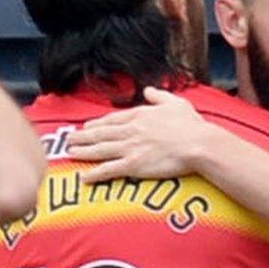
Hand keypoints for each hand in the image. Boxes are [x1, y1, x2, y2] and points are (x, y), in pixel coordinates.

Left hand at [67, 86, 208, 182]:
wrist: (199, 144)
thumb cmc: (192, 125)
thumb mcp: (177, 103)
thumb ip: (160, 96)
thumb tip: (149, 90)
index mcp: (141, 115)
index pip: (113, 119)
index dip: (98, 123)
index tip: (87, 126)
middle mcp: (131, 130)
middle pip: (101, 133)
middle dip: (83, 136)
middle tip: (69, 139)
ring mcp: (130, 148)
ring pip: (100, 150)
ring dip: (83, 152)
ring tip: (70, 153)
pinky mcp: (133, 165)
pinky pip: (109, 170)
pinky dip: (95, 174)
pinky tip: (84, 177)